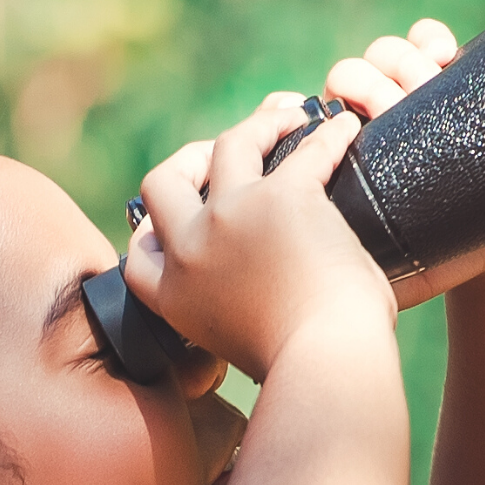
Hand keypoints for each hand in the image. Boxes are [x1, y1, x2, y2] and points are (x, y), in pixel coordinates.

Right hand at [120, 90, 390, 382]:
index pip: (139, 251)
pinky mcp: (282, 197)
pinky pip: (307, 149)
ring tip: (291, 117)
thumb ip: (233, 314)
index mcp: (173, 296)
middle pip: (164, 180)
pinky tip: (346, 127)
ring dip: (260, 123)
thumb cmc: (301, 367)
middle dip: (191, 159)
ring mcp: (231, 217)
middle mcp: (191, 250)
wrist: (325, 363)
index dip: (153, 228)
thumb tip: (260, 302)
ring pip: (230, 142)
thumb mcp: (241, 345)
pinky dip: (329, 134)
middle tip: (224, 152)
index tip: (178, 217)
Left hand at [313, 18, 484, 303]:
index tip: (351, 129)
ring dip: (403, 58)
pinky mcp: (454, 72)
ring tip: (429, 81)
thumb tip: (326, 292)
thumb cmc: (444, 253)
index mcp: (346, 153)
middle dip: (370, 83)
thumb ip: (365, 273)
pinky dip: (431, 36)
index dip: (324, 114)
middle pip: (349, 75)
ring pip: (386, 51)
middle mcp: (372, 113)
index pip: (318, 117)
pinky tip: (446, 52)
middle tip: (396, 108)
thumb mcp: (401, 267)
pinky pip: (429, 36)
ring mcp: (412, 88)